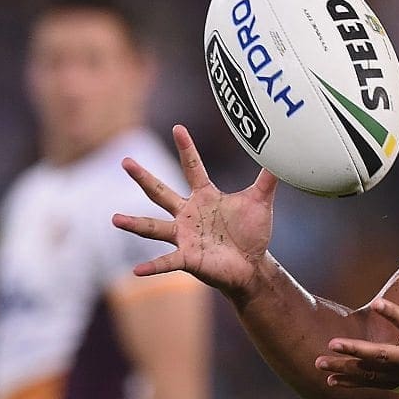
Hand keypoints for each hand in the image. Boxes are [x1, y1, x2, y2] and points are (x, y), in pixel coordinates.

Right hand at [112, 124, 277, 299]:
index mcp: (204, 197)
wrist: (252, 265)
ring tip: (114, 218)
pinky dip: (152, 266)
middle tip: (125, 161)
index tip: (178, 127)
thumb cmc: (252, 233)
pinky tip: (135, 271)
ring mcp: (184, 236)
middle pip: (161, 192)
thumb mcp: (261, 201)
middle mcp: (188, 214)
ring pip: (154, 227)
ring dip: (134, 224)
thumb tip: (283, 152)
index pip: (192, 167)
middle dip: (143, 177)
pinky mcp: (187, 258)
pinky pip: (166, 261)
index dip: (186, 148)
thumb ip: (268, 178)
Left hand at [315, 253, 398, 390]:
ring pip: (372, 374)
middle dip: (357, 350)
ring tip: (319, 363)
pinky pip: (373, 385)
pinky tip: (331, 380)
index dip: (394, 314)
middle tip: (333, 343)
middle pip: (383, 356)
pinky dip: (353, 383)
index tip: (376, 303)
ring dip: (346, 369)